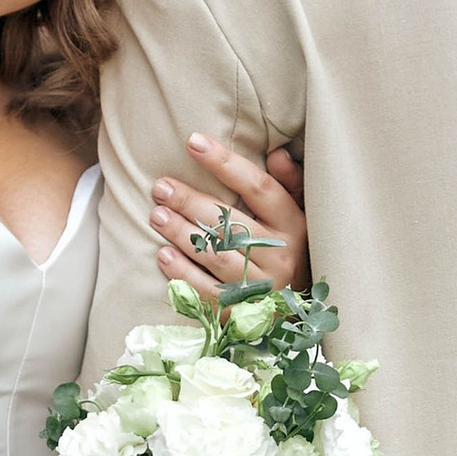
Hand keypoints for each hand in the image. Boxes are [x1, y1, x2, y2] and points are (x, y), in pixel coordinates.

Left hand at [153, 135, 306, 296]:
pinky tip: (163, 255)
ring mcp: (262, 287)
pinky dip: (184, 274)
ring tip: (156, 215)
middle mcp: (280, 255)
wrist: (299, 310)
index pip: (258, 187)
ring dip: (182, 234)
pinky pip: (209, 293)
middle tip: (160, 187)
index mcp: (293, 224)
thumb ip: (290, 184)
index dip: (226, 163)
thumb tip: (276, 153)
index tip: (194, 142)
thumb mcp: (300, 214)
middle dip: (191, 202)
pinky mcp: (244, 313)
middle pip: (231, 223)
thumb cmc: (292, 249)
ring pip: (217, 256)